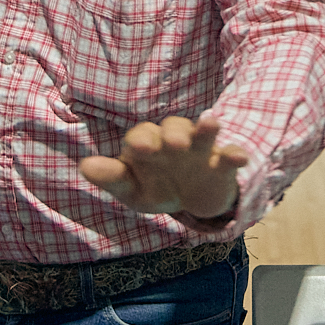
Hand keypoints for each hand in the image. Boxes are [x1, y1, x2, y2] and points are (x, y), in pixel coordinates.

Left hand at [79, 115, 247, 219]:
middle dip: (174, 134)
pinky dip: (234, 154)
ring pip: (202, 133)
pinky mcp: (222, 163)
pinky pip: (229, 154)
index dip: (141, 141)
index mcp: (147, 144)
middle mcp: (173, 141)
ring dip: (205, 130)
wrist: (192, 201)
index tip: (140, 149)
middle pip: (173, 127)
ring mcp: (200, 150)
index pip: (141, 136)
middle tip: (175, 145)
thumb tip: (85, 166)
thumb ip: (112, 177)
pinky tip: (239, 158)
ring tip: (211, 124)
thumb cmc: (155, 188)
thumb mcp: (133, 190)